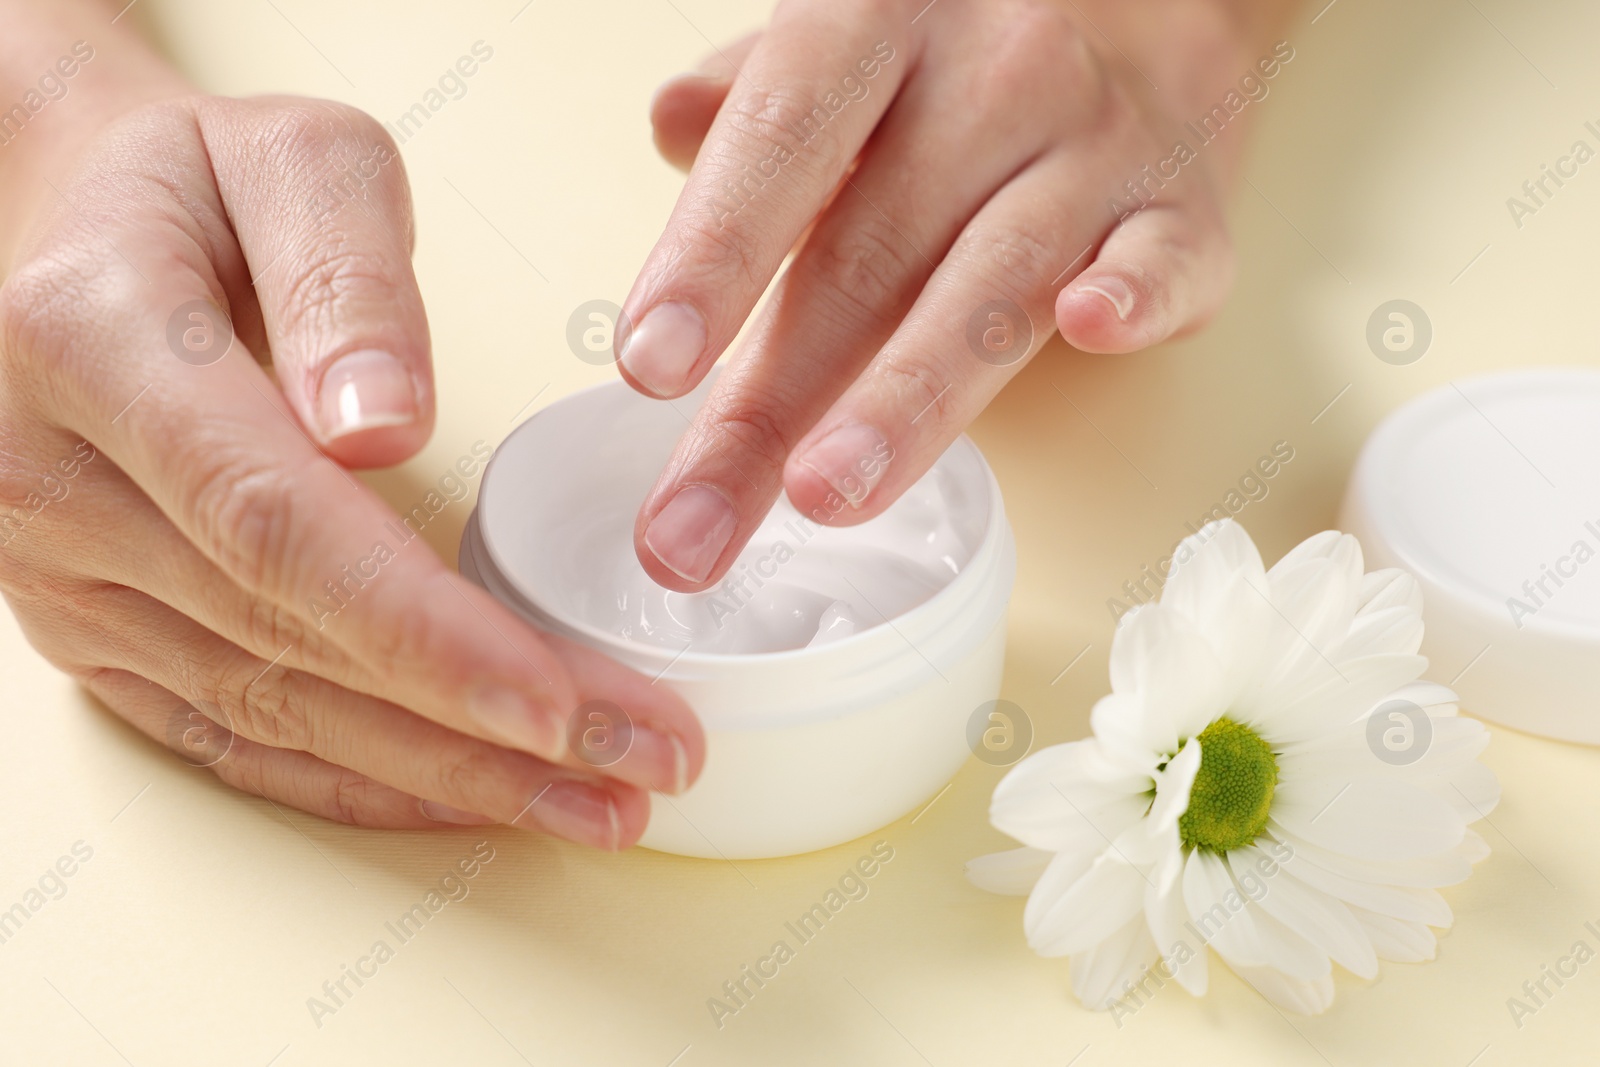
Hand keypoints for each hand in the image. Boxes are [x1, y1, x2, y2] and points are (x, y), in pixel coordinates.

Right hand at [0, 79, 702, 847]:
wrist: (67, 230)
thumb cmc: (196, 185)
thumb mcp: (288, 157)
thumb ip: (342, 272)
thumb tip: (380, 425)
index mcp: (94, 348)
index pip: (279, 524)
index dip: (424, 632)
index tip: (555, 702)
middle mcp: (54, 483)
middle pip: (294, 642)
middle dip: (481, 726)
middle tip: (641, 765)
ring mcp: (62, 576)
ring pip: (275, 712)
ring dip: (446, 775)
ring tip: (600, 802)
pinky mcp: (94, 630)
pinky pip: (231, 735)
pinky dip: (362, 782)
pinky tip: (472, 799)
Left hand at [620, 0, 1293, 589]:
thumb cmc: (969, 43)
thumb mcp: (853, 34)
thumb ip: (761, 99)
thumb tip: (672, 127)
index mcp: (879, 24)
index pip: (782, 142)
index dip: (713, 257)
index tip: (651, 368)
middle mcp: (990, 76)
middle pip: (867, 257)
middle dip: (770, 408)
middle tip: (696, 527)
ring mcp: (1096, 142)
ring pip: (995, 284)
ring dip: (910, 398)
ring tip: (827, 496)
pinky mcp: (1183, 205)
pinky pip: (1165, 256)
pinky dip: (1136, 297)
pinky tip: (1092, 336)